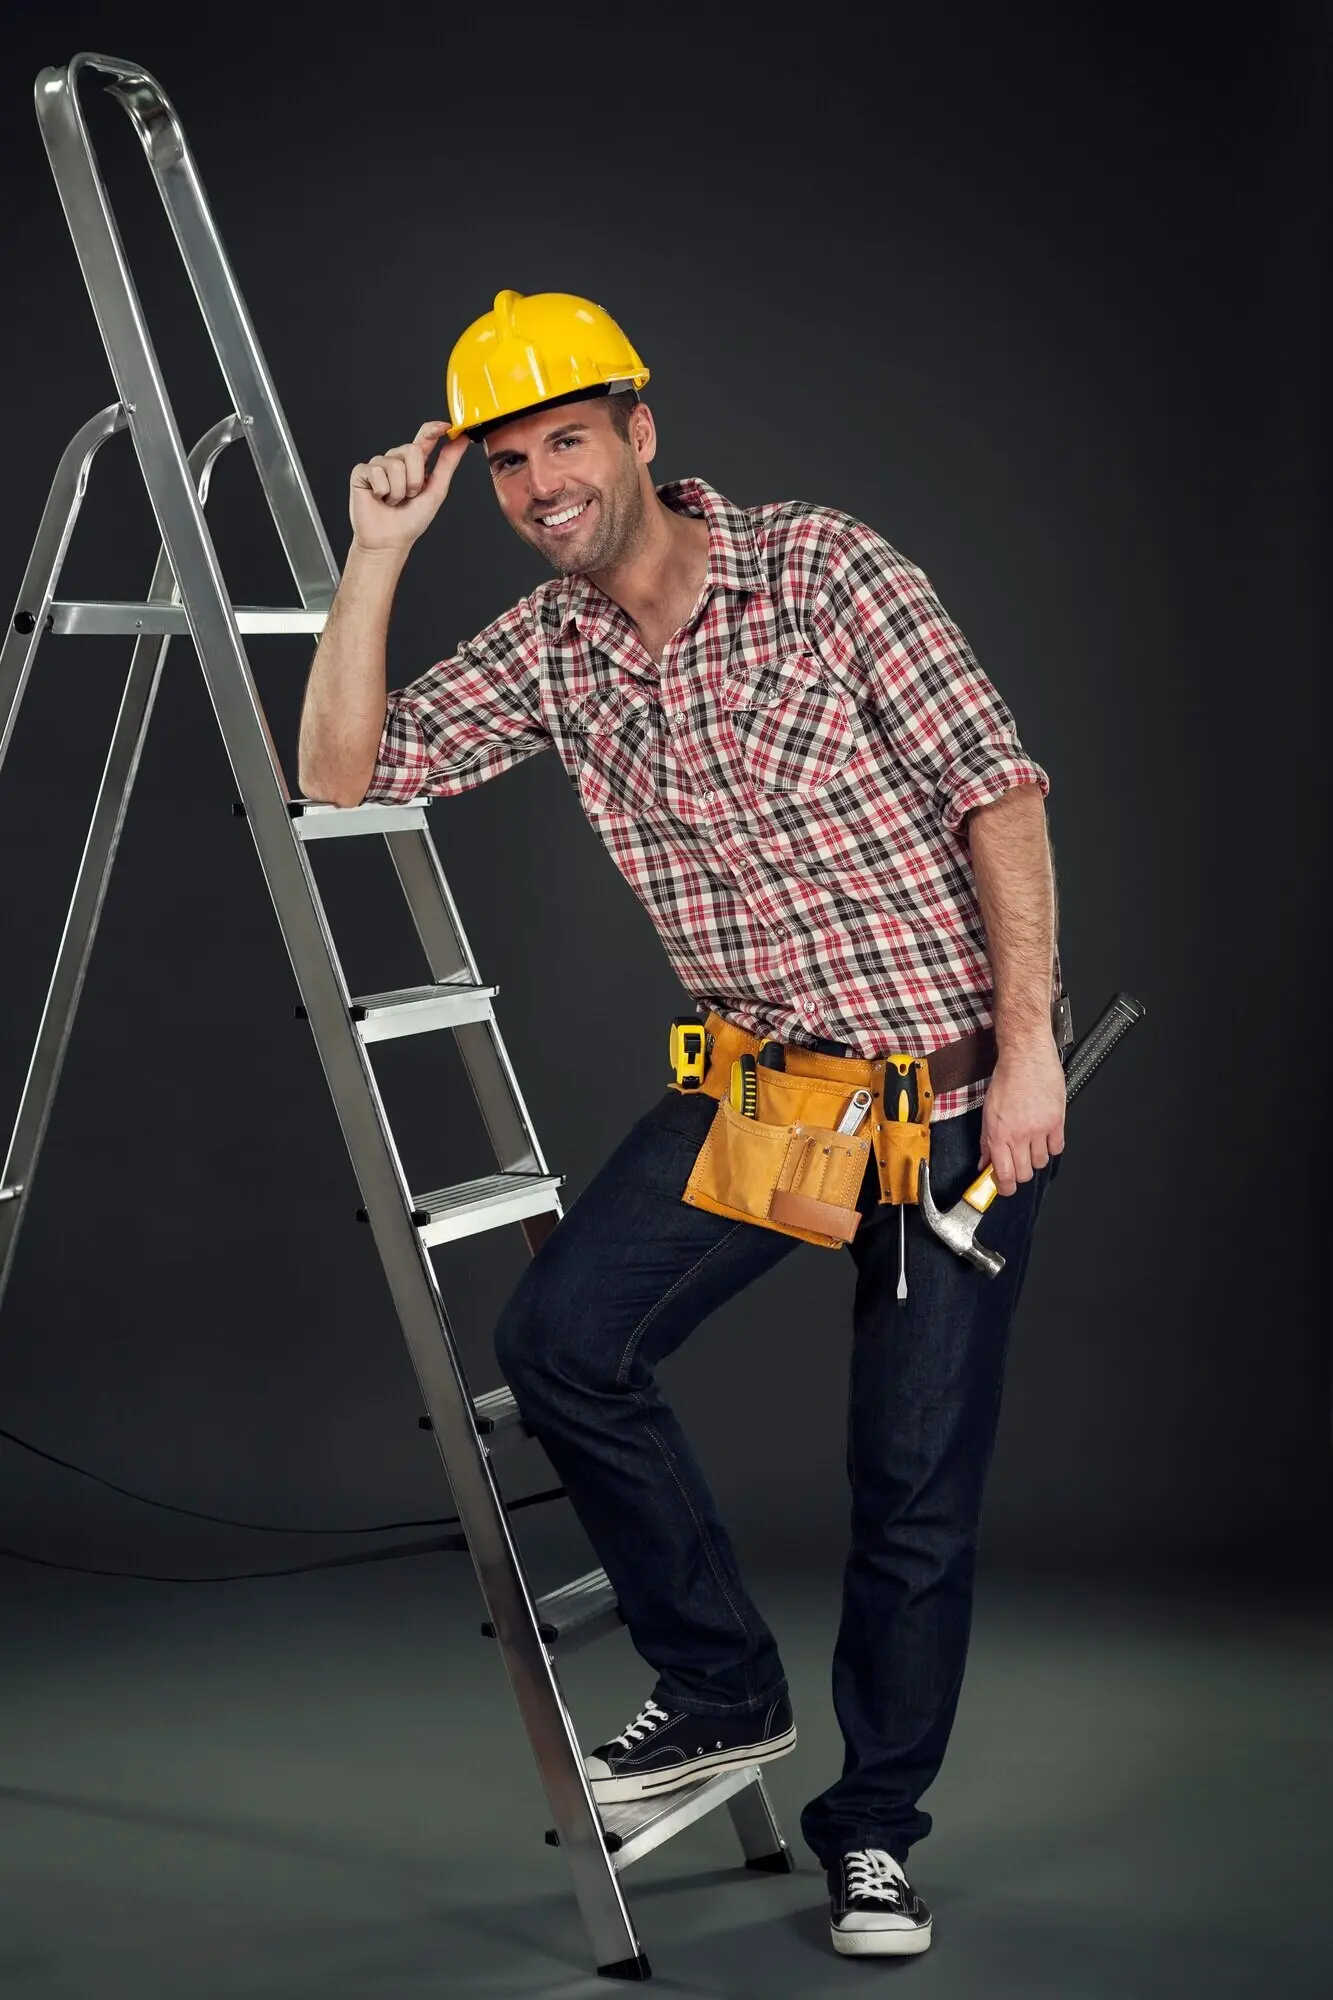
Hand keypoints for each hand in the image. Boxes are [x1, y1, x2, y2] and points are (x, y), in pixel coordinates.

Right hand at [349, 420, 469, 554]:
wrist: (390, 540)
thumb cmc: (411, 520)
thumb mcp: (436, 490)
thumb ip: (447, 463)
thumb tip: (460, 440)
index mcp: (415, 463)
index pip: (424, 437)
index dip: (433, 429)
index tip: (445, 427)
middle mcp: (396, 460)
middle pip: (412, 450)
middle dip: (415, 479)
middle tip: (409, 495)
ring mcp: (378, 465)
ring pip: (395, 464)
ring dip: (399, 490)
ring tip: (394, 500)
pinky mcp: (361, 472)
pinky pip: (376, 472)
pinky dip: (382, 491)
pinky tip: (379, 498)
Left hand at [978, 1036, 1065, 1194]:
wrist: (1026, 1057)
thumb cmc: (1006, 1079)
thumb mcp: (988, 1111)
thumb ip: (987, 1141)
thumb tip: (985, 1162)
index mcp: (999, 1134)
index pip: (1003, 1174)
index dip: (1005, 1187)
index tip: (1005, 1188)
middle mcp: (1019, 1135)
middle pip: (1025, 1173)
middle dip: (1020, 1174)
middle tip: (1018, 1165)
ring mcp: (1040, 1129)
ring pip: (1041, 1163)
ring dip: (1036, 1159)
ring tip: (1032, 1145)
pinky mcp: (1057, 1121)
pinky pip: (1058, 1148)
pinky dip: (1052, 1147)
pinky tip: (1046, 1137)